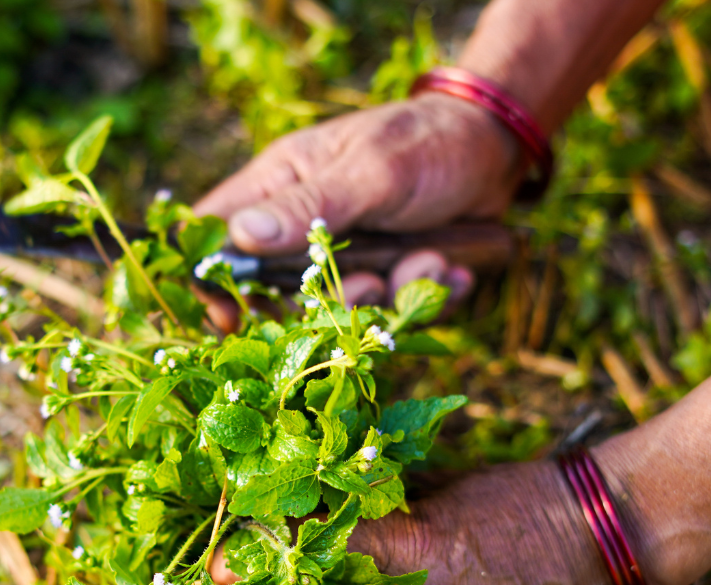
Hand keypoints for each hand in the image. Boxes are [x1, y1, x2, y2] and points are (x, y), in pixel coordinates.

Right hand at [194, 93, 523, 310]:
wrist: (496, 149)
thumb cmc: (425, 142)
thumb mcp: (371, 169)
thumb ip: (311, 205)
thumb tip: (242, 235)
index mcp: (279, 184)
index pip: (217, 234)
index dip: (214, 279)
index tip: (232, 316)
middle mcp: (301, 225)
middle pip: (276, 291)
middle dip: (327, 301)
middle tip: (369, 285)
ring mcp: (341, 256)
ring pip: (336, 310)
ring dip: (388, 296)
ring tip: (429, 260)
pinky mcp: (382, 277)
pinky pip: (388, 313)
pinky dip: (422, 299)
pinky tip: (449, 268)